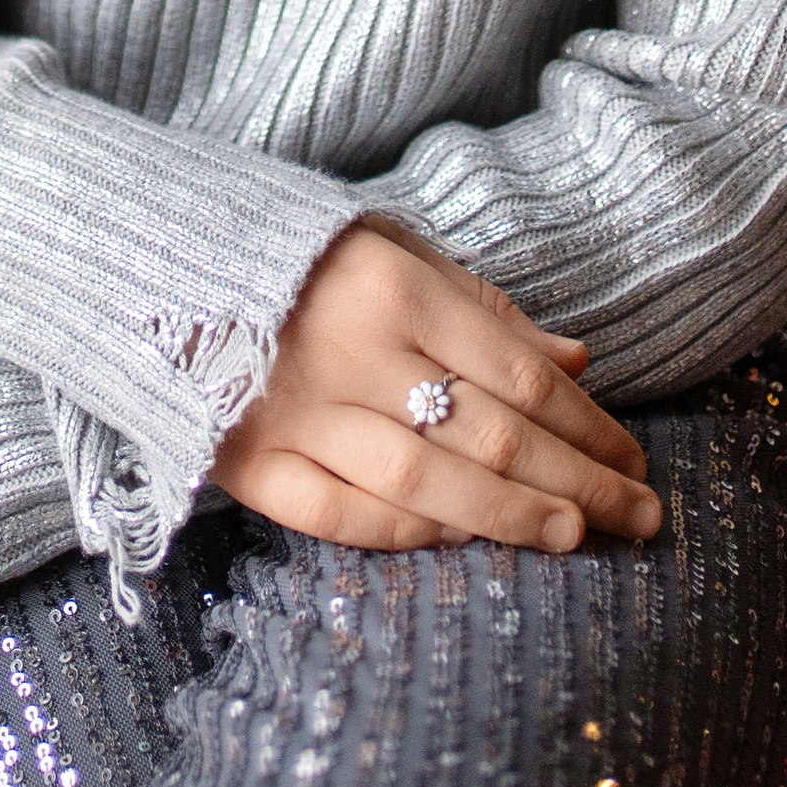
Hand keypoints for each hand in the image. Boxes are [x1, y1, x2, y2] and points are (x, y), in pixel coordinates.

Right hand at [214, 221, 663, 556]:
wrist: (146, 253)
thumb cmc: (291, 249)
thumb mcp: (389, 245)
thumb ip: (482, 306)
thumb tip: (577, 360)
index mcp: (391, 286)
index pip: (517, 374)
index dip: (587, 423)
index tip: (635, 458)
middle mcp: (352, 352)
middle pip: (491, 435)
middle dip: (578, 481)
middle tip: (640, 517)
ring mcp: (297, 413)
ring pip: (428, 483)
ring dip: (512, 518)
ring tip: (575, 539)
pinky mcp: (249, 461)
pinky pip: (342, 514)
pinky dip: (407, 532)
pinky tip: (461, 541)